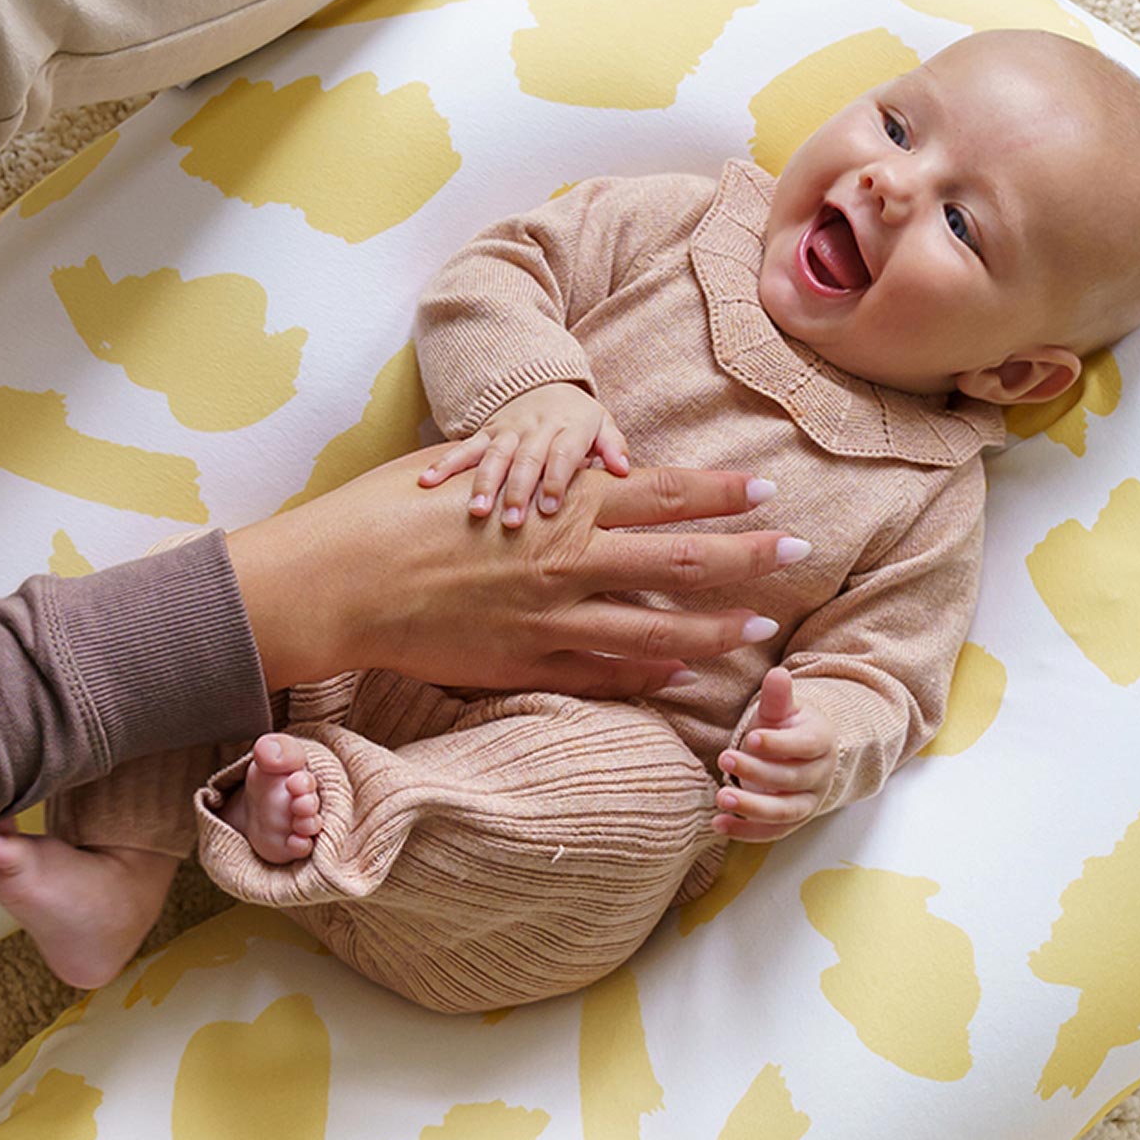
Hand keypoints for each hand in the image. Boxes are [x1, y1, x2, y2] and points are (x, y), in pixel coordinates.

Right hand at [226, 451, 796, 697]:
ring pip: (659, 628)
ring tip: (759, 629)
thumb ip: (539, 472)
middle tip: (797, 554)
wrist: (342, 579)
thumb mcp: (477, 467)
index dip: (723, 496)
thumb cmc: (397, 509)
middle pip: (683, 559)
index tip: (766, 494)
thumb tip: (582, 465)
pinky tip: (677, 673)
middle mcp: (570, 560)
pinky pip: (603, 674)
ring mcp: (552, 619)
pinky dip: (647, 675)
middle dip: (749, 557)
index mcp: (561, 503)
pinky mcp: (526, 663)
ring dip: (716, 628)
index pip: (666, 495)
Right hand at [416, 384, 627, 526]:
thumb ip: (613, 447)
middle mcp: (537, 427)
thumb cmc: (578, 422)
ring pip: (494, 455)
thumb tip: (623, 468)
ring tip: (475, 511)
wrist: (543, 384)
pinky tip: (427, 482)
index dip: (555, 480)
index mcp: (569, 427)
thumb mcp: (602, 426)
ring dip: (483, 483)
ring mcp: (508, 430)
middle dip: (518, 489)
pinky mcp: (485, 433)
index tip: (549, 510)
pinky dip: (444, 465)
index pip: (562, 453)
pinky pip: (464, 448)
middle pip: (526, 458)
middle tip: (512, 522)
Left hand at [711, 668, 836, 841]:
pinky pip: (771, 833)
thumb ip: (778, 697)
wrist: (795, 755)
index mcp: (821, 741)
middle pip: (791, 779)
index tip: (751, 739)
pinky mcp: (790, 822)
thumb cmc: (784, 728)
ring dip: (752, 808)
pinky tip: (719, 823)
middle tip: (724, 759)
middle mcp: (820, 775)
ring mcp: (807, 802)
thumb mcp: (781, 710)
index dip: (779, 744)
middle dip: (757, 772)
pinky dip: (745, 831)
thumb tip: (777, 674)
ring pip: (785, 812)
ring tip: (721, 798)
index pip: (805, 746)